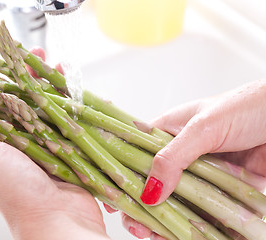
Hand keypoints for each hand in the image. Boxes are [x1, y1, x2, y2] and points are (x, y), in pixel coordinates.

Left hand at [0, 47, 109, 239]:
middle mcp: (26, 141)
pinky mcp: (73, 151)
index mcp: (2, 141)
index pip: (3, 100)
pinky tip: (84, 94)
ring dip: (59, 87)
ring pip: (54, 108)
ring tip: (63, 69)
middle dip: (36, 76)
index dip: (8, 77)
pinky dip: (80, 107)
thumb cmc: (17, 192)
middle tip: (43, 57)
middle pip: (30, 100)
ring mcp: (52, 145)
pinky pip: (76, 124)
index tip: (15, 59)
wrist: (57, 222)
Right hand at [109, 80, 265, 238]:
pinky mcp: (221, 190)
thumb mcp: (203, 126)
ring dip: (164, 222)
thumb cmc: (245, 107)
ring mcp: (200, 174)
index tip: (113, 200)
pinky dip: (194, 228)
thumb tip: (150, 191)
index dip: (121, 177)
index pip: (134, 156)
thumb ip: (173, 157)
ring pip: (176, 202)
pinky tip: (181, 238)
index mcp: (168, 133)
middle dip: (141, 207)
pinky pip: (203, 212)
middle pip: (153, 185)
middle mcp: (181, 155)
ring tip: (154, 237)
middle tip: (136, 226)